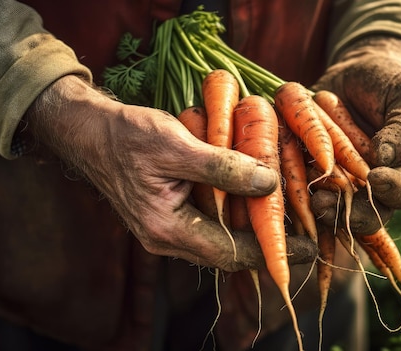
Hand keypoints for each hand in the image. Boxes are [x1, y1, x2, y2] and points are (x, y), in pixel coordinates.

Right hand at [25, 75, 316, 271]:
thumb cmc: (127, 136)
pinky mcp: (168, 217)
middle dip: (270, 244)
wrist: (89, 133)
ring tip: (290, 219)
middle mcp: (167, 239)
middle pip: (230, 252)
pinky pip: (209, 225)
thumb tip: (268, 182)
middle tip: (309, 233)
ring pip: (221, 240)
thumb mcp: (177, 144)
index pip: (233, 253)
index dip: (274, 251)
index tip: (311, 248)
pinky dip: (235, 216)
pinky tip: (254, 201)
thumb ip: (223, 166)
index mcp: (168, 229)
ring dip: (253, 230)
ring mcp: (166, 231)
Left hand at [311, 36, 400, 234]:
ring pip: (341, 212)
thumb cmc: (389, 82)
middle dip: (354, 214)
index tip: (376, 179)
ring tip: (315, 203)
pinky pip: (312, 196)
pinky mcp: (320, 179)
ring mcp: (349, 185)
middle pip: (372, 213)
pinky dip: (303, 199)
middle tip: (336, 203)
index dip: (392, 189)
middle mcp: (380, 186)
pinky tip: (294, 195)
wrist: (354, 74)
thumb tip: (387, 157)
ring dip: (327, 212)